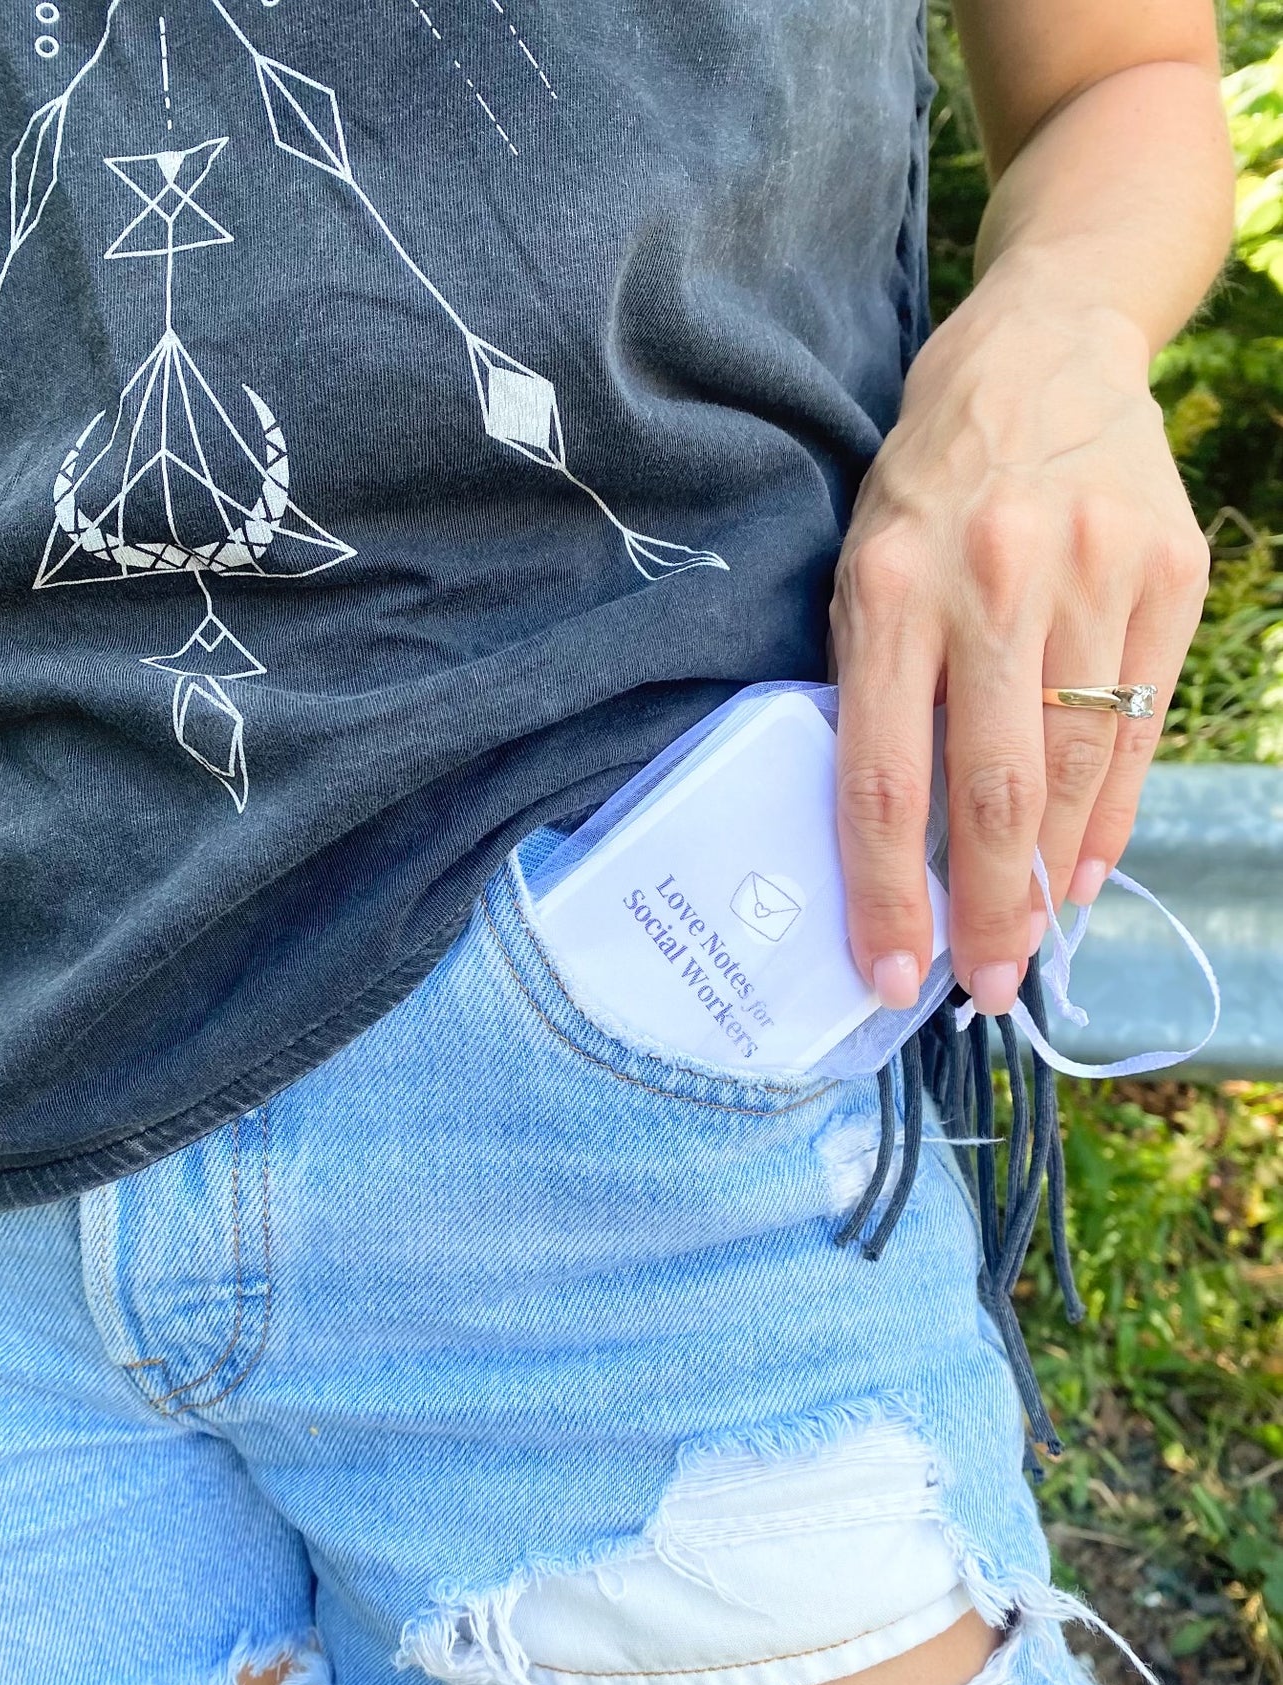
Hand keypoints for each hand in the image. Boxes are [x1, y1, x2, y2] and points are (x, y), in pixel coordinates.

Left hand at [830, 263, 1210, 1015]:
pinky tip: (1087, 869)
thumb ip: (875, 694)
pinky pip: (1142, 728)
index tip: (889, 975)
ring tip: (1031, 937)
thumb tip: (903, 846)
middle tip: (982, 985)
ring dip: (1052, 875)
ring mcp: (1096, 573)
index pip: (881, 776)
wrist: (1044, 351)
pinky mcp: (1170, 572)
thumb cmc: (929, 484)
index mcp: (890, 587)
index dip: (885, 893)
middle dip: (987, 908)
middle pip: (993, 789)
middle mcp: (994, 580)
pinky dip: (1113, 814)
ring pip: (1079, 768)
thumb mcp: (863, 570)